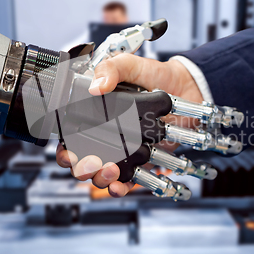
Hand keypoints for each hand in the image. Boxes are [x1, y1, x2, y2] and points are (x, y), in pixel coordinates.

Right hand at [56, 54, 202, 196]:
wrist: (188, 87)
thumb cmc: (156, 75)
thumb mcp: (130, 65)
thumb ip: (112, 69)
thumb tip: (96, 87)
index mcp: (96, 114)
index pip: (71, 137)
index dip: (65, 149)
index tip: (69, 152)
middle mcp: (107, 135)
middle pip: (82, 161)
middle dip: (81, 168)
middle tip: (91, 163)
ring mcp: (124, 149)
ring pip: (101, 174)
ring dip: (101, 178)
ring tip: (110, 170)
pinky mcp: (142, 160)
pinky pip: (127, 180)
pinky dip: (120, 187)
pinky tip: (119, 186)